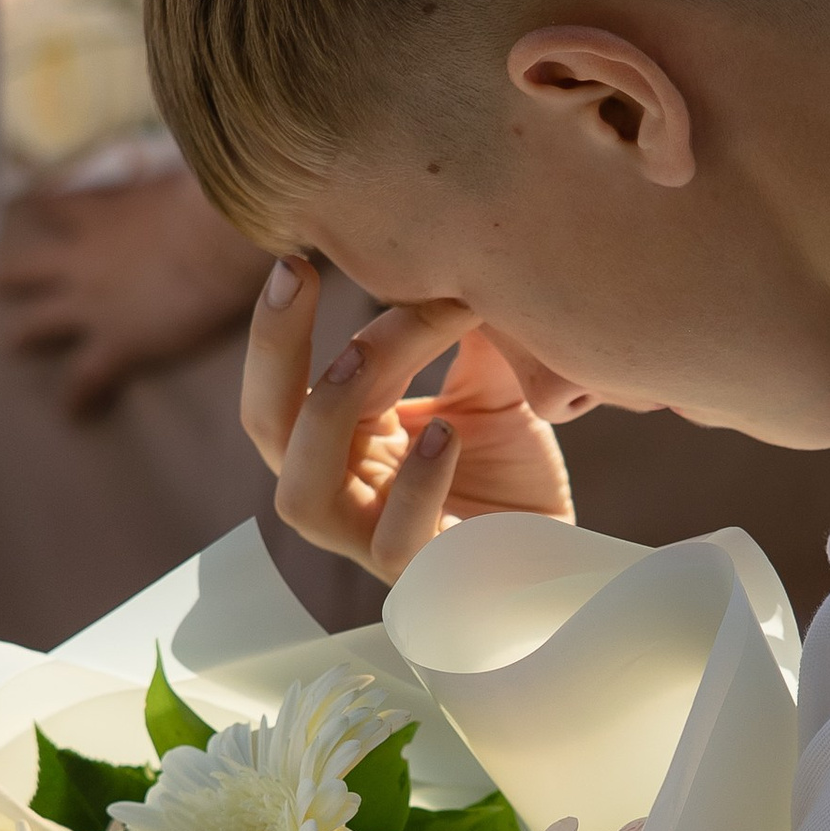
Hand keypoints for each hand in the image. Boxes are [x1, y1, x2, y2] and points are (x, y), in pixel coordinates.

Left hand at [0, 167, 269, 417]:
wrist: (218, 242)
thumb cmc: (210, 204)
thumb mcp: (179, 181)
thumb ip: (170, 185)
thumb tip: (195, 175)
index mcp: (100, 218)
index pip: (60, 208)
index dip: (46, 207)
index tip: (33, 204)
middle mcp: (82, 262)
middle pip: (27, 269)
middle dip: (7, 276)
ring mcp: (91, 307)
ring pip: (37, 325)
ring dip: (23, 337)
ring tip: (11, 346)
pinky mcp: (114, 345)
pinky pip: (84, 379)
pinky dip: (75, 398)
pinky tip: (70, 413)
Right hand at [241, 258, 576, 576]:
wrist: (560, 556)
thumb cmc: (512, 478)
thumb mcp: (487, 388)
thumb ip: (459, 334)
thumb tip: (449, 249)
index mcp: (340, 443)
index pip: (286, 382)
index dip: (284, 320)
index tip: (310, 251)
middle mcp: (341, 492)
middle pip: (268, 428)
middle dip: (272, 349)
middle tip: (297, 272)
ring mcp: (372, 543)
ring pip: (303, 496)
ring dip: (326, 419)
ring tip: (358, 357)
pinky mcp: (423, 581)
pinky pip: (394, 542)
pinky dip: (417, 484)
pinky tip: (446, 434)